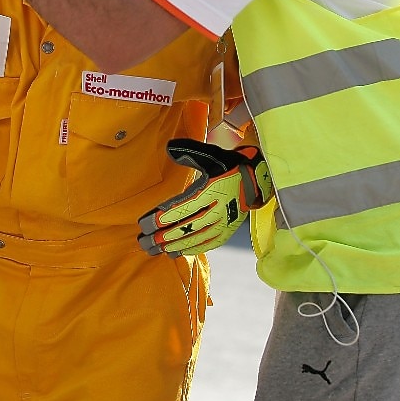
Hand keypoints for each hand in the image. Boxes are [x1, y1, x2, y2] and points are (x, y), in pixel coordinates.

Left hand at [137, 139, 271, 257]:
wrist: (256, 180)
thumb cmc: (229, 166)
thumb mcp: (211, 155)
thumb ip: (189, 152)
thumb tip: (169, 148)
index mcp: (213, 190)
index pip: (182, 209)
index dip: (162, 218)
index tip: (144, 224)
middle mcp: (219, 210)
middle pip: (186, 227)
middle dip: (162, 236)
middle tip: (143, 241)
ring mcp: (224, 223)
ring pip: (195, 239)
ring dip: (172, 246)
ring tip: (153, 249)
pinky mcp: (227, 232)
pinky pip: (206, 244)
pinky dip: (189, 249)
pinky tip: (173, 252)